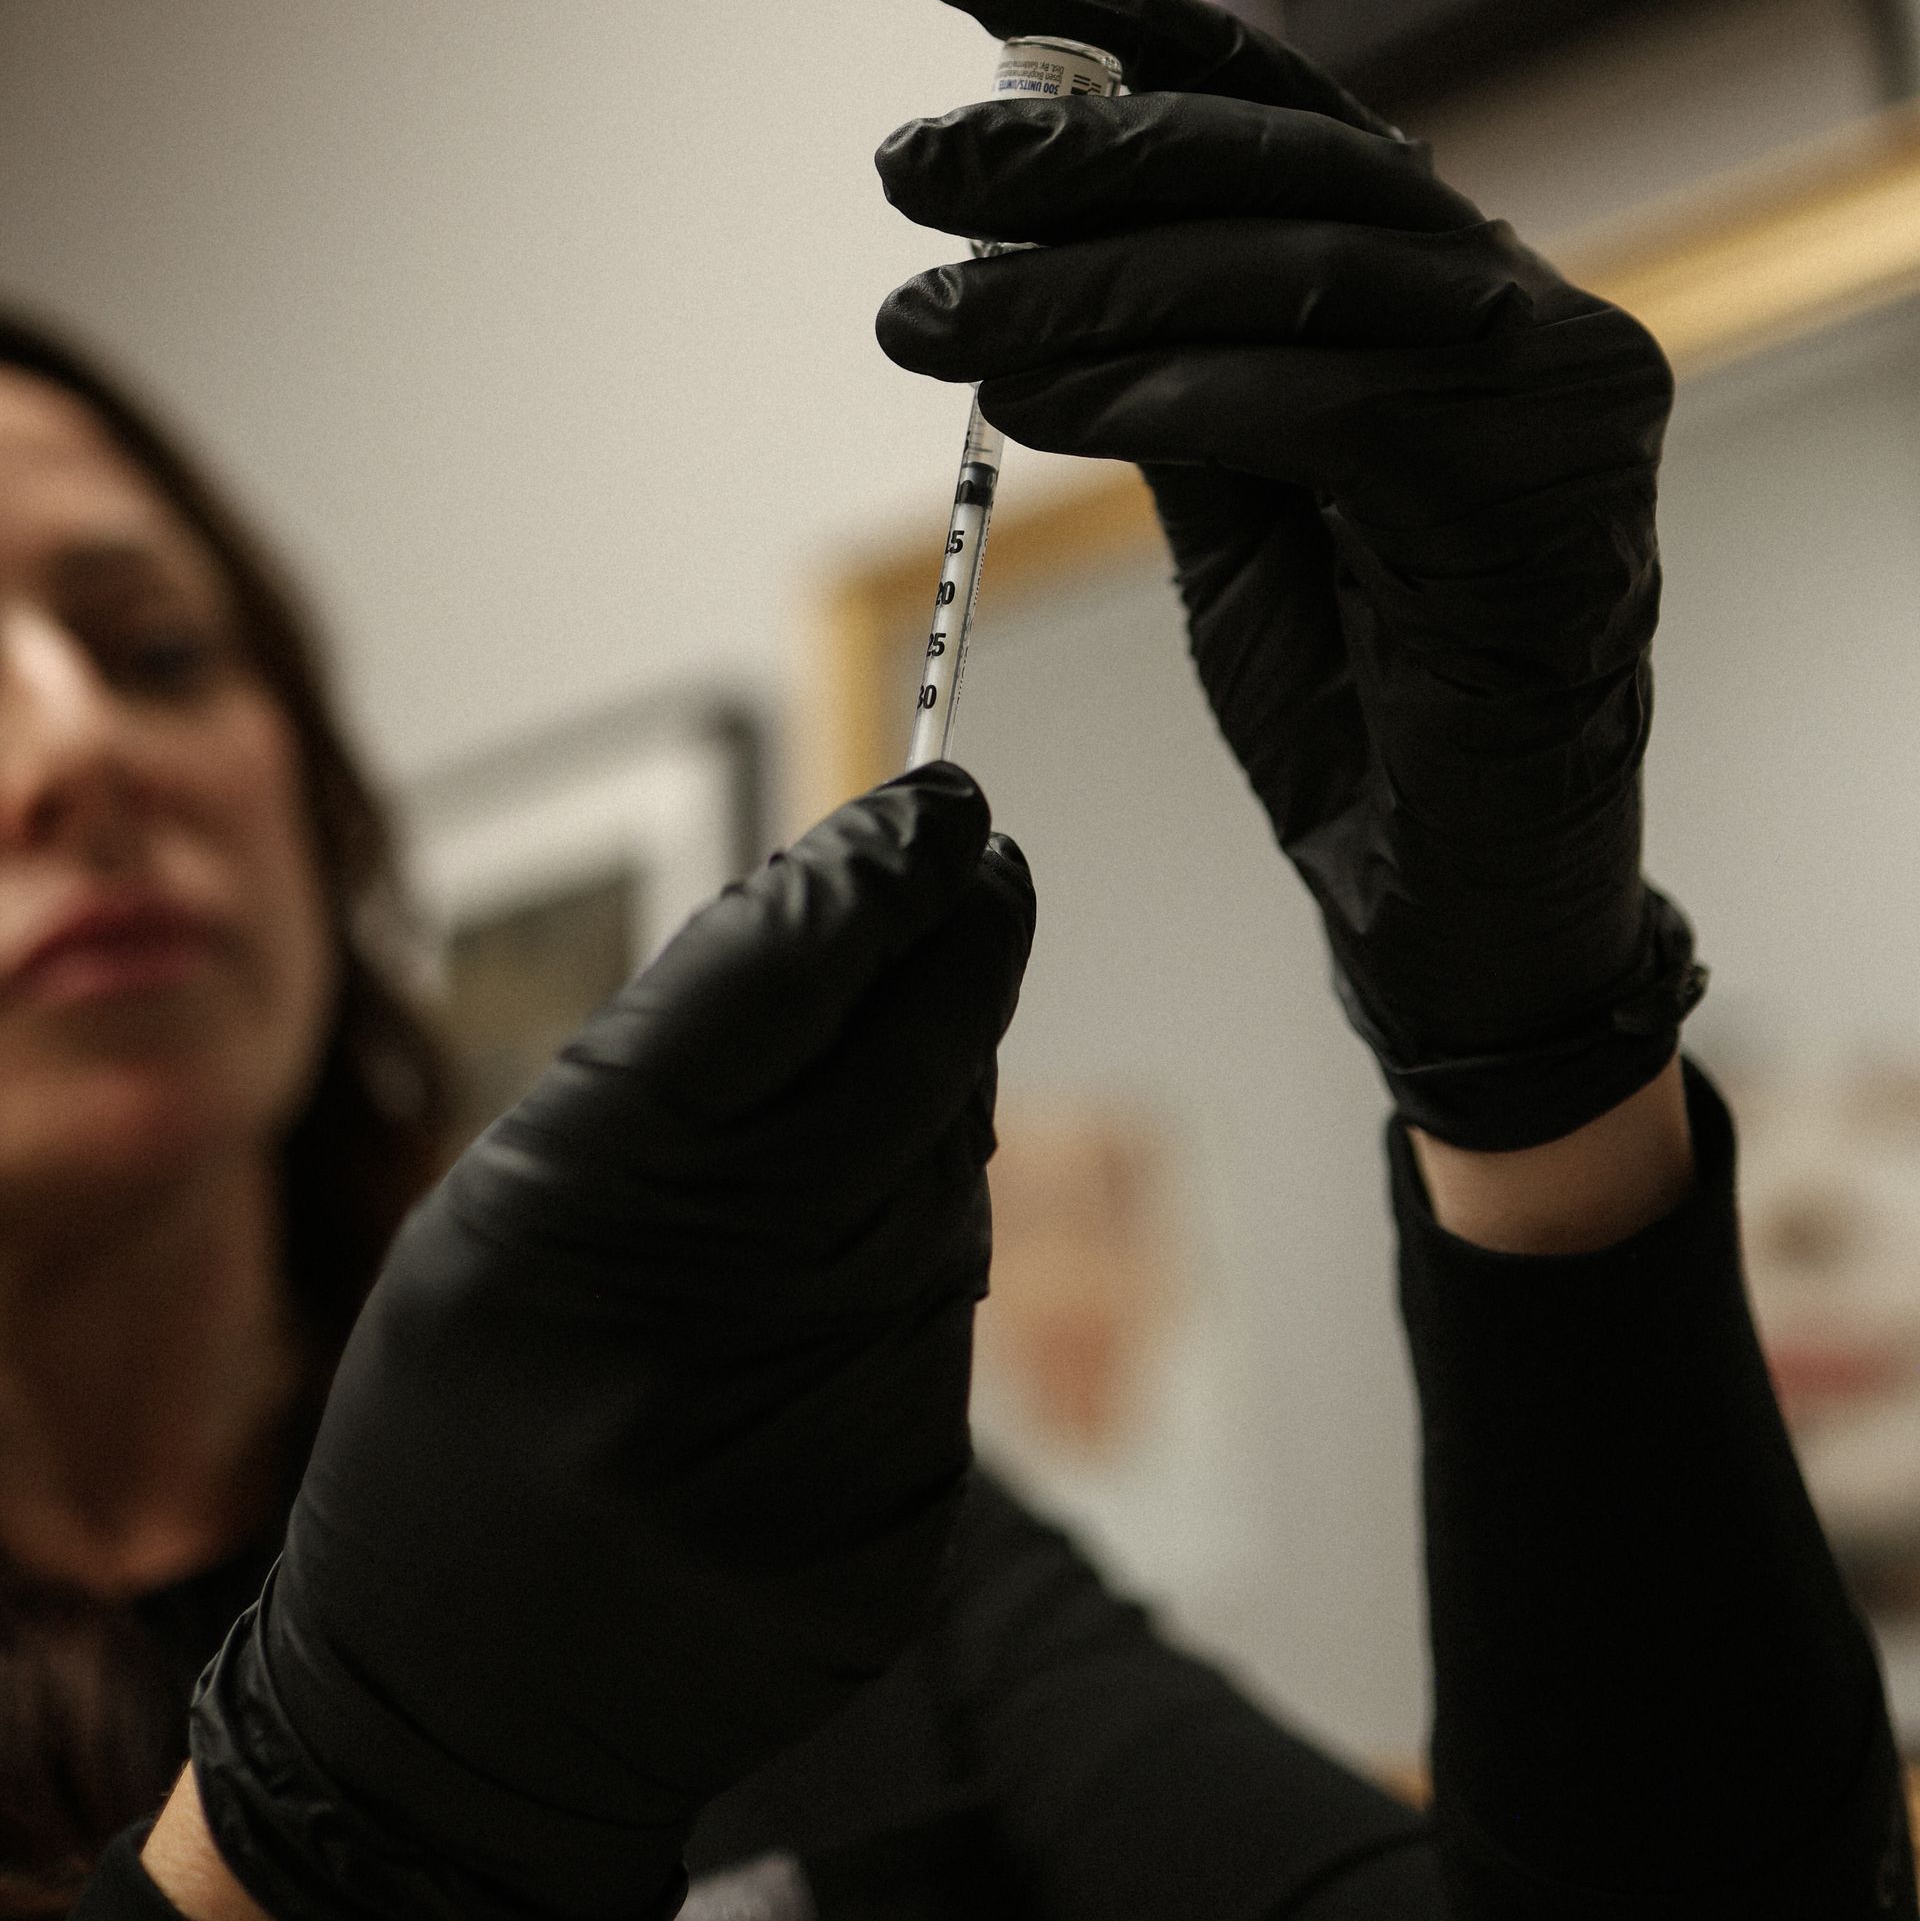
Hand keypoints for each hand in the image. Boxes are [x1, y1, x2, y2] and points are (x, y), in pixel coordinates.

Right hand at [187, 764, 1033, 1920]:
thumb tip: (844, 925)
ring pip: (942, 1195)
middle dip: (952, 951)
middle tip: (978, 860)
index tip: (939, 805)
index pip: (760, 1004)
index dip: (866, 884)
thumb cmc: (454, 1436)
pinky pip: (942, 1327)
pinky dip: (918, 1253)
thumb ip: (662, 1073)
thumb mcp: (489, 1221)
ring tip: (888, 1068)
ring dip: (937, 1104)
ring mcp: (802, 1453)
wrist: (457, 1729)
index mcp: (549, 1239)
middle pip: (892, 1082)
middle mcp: (688, 1346)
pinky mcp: (887, 1534)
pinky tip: (853, 1245)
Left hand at [875, 0, 1700, 1153]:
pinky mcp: (1547, 473)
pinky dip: (1167, 392)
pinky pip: (1326, 397)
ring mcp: (1550, 373)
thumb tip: (1024, 258)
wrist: (1455, 898)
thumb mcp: (1226, 495)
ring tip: (928, 312)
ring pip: (1291, 266)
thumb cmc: (1351, 698)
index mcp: (1434, 270)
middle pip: (1275, 159)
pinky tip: (1037, 400)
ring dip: (1086, 282)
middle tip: (907, 169)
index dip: (1112, 26)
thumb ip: (1165, 364)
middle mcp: (1510, 292)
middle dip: (1071, 153)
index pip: (1267, 101)